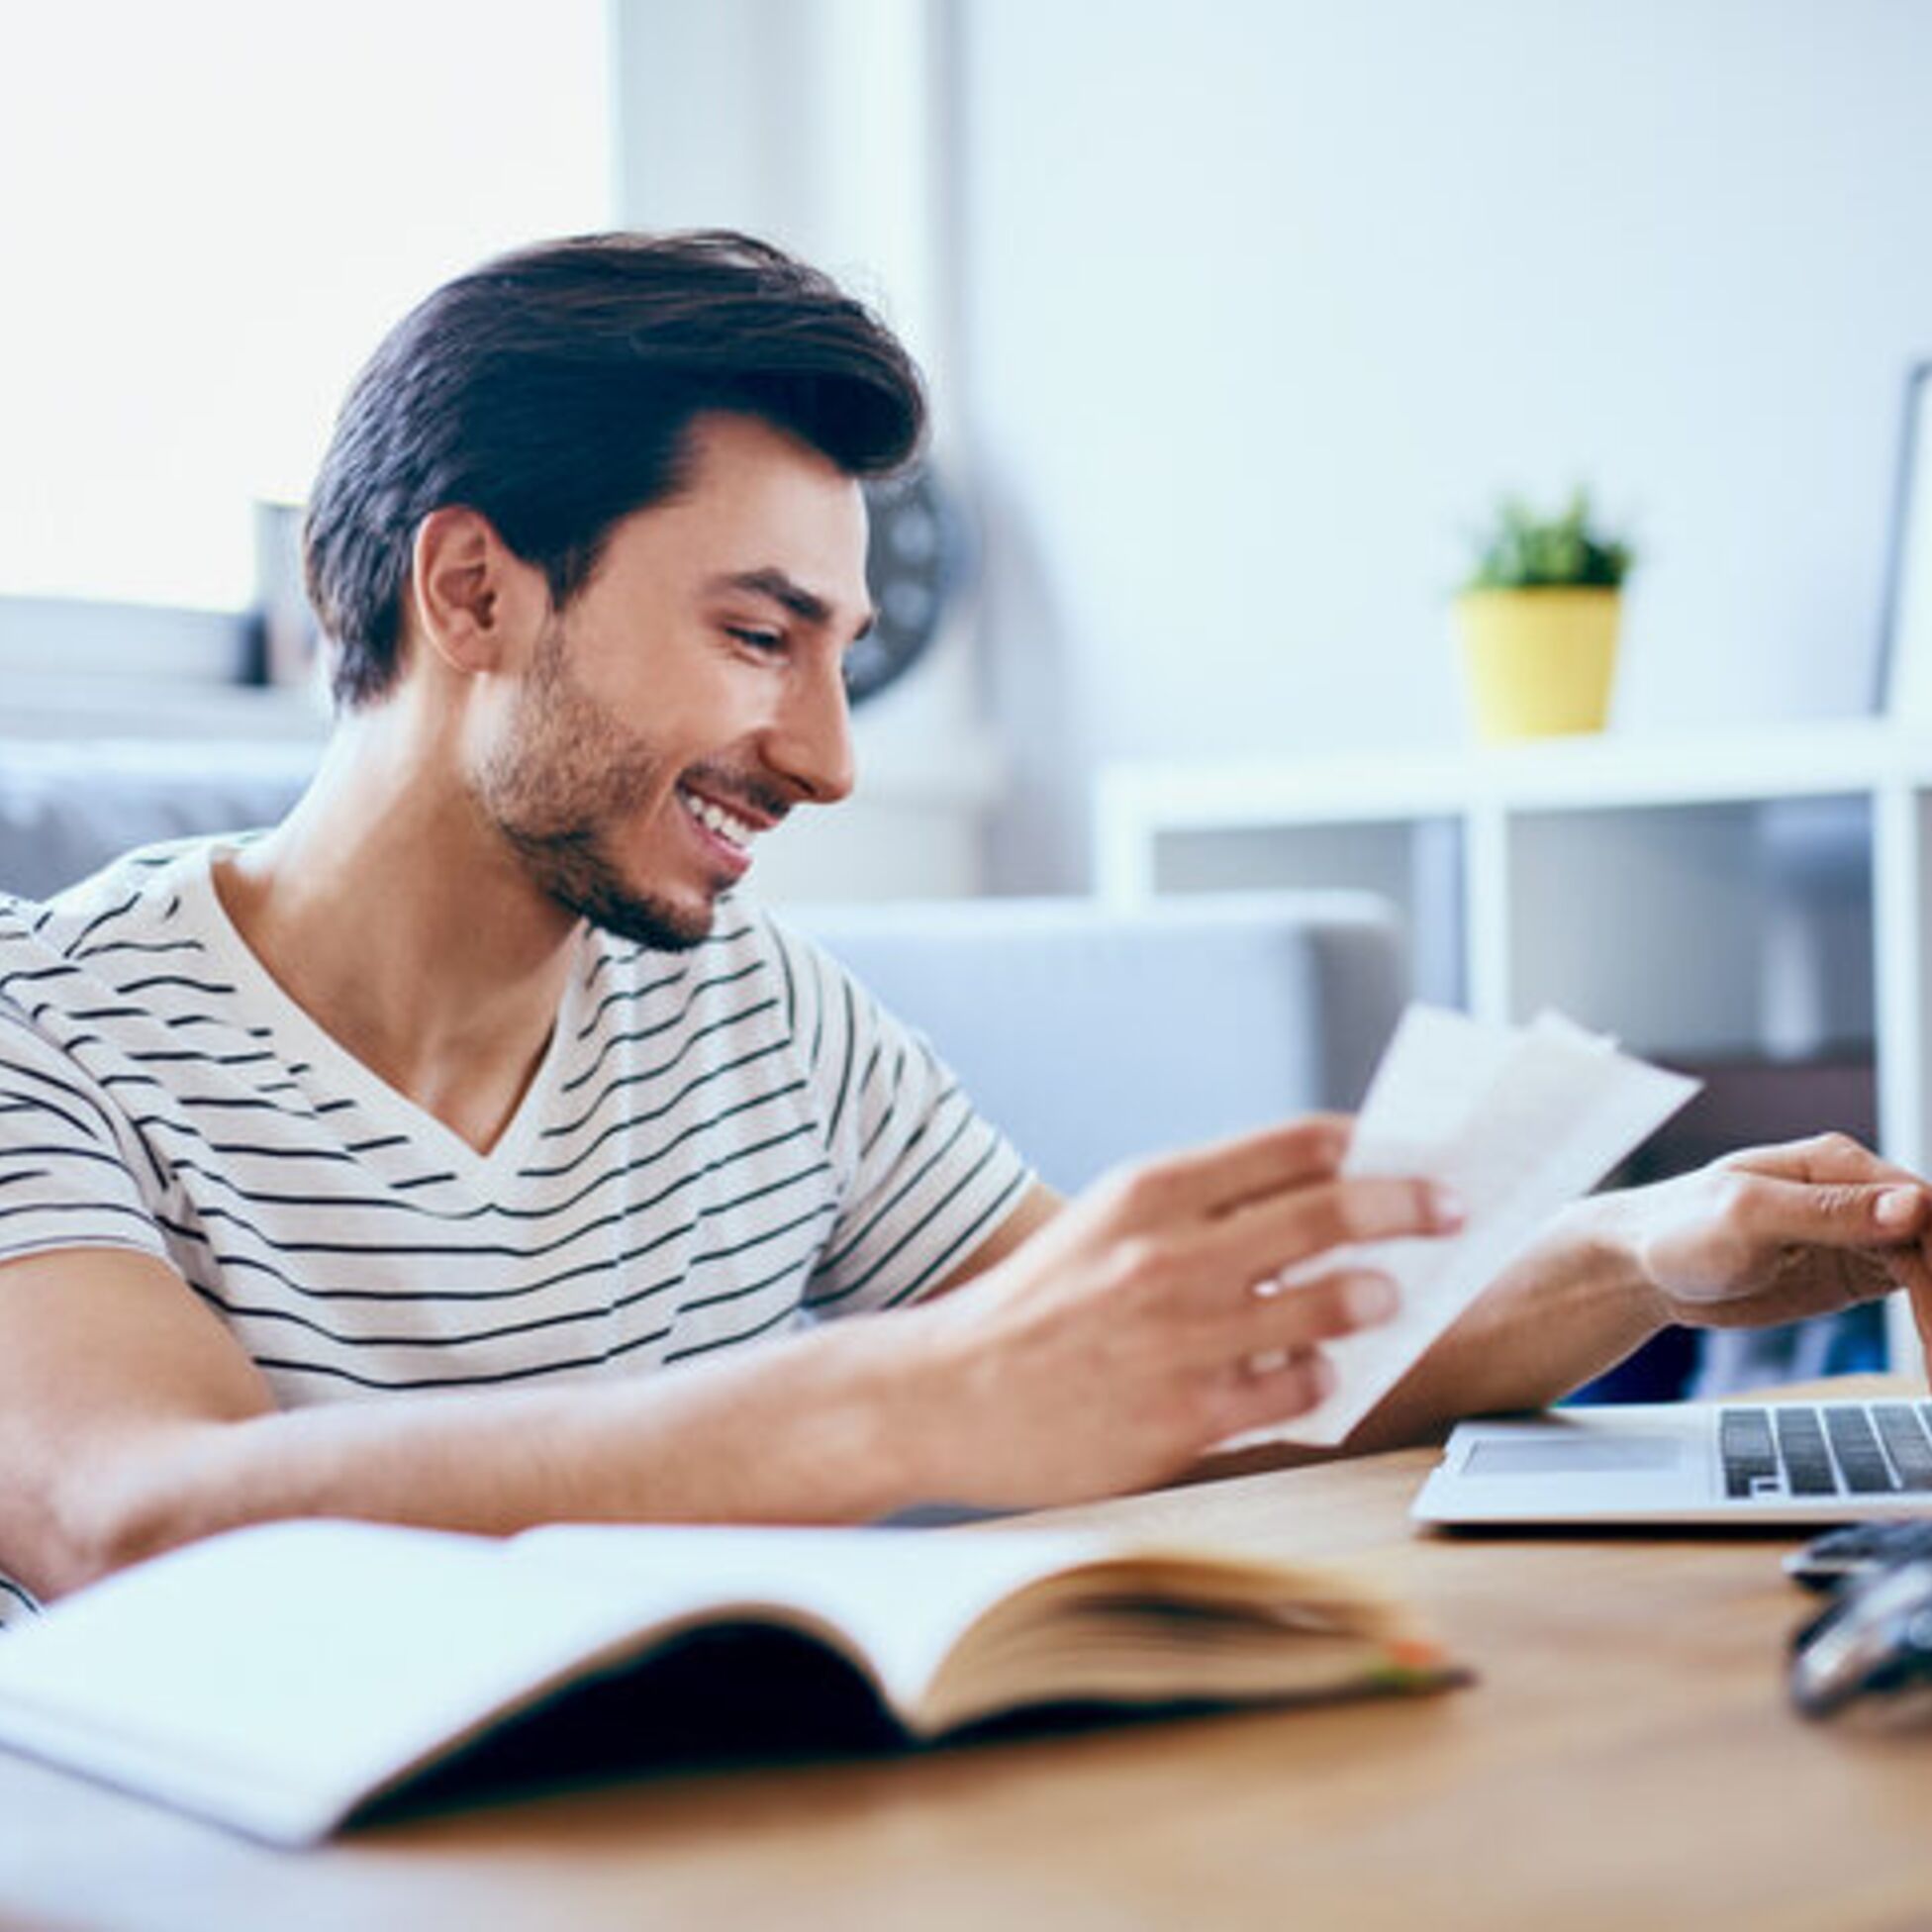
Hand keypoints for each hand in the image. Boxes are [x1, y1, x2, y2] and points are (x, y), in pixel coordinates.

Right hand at [900, 1115, 1462, 1508]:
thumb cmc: (1038, 1304)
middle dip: (1408, 1207)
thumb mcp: (1105, 1222)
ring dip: (1374, 1296)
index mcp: (1150, 1191)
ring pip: (1327, 1304)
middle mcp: (1169, 1254)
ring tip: (1387, 1297)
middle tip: (1453, 1211)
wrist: (944, 1393)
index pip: (1291, 1146)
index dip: (1368, 1146)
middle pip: (1328, 1212)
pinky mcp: (1183, 1417)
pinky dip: (1320, 1376)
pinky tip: (1317, 1372)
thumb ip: (1200, 1207)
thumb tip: (1315, 1195)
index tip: (1410, 1154)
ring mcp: (1179, 1337)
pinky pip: (1294, 1390)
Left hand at [1599, 1132, 1931, 1335]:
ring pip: (1929, 1267)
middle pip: (1931, 1240)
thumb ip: (1828, 1211)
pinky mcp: (1852, 1270)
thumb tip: (1913, 1203)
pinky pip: (1911, 1289)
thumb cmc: (1678, 1228)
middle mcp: (1856, 1194)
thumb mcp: (1749, 1217)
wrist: (1641, 1268)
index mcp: (1835, 1165)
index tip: (1931, 1309)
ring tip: (1931, 1358)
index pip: (1922, 1206)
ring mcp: (1857, 1234)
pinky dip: (1927, 1318)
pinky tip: (1927, 1348)